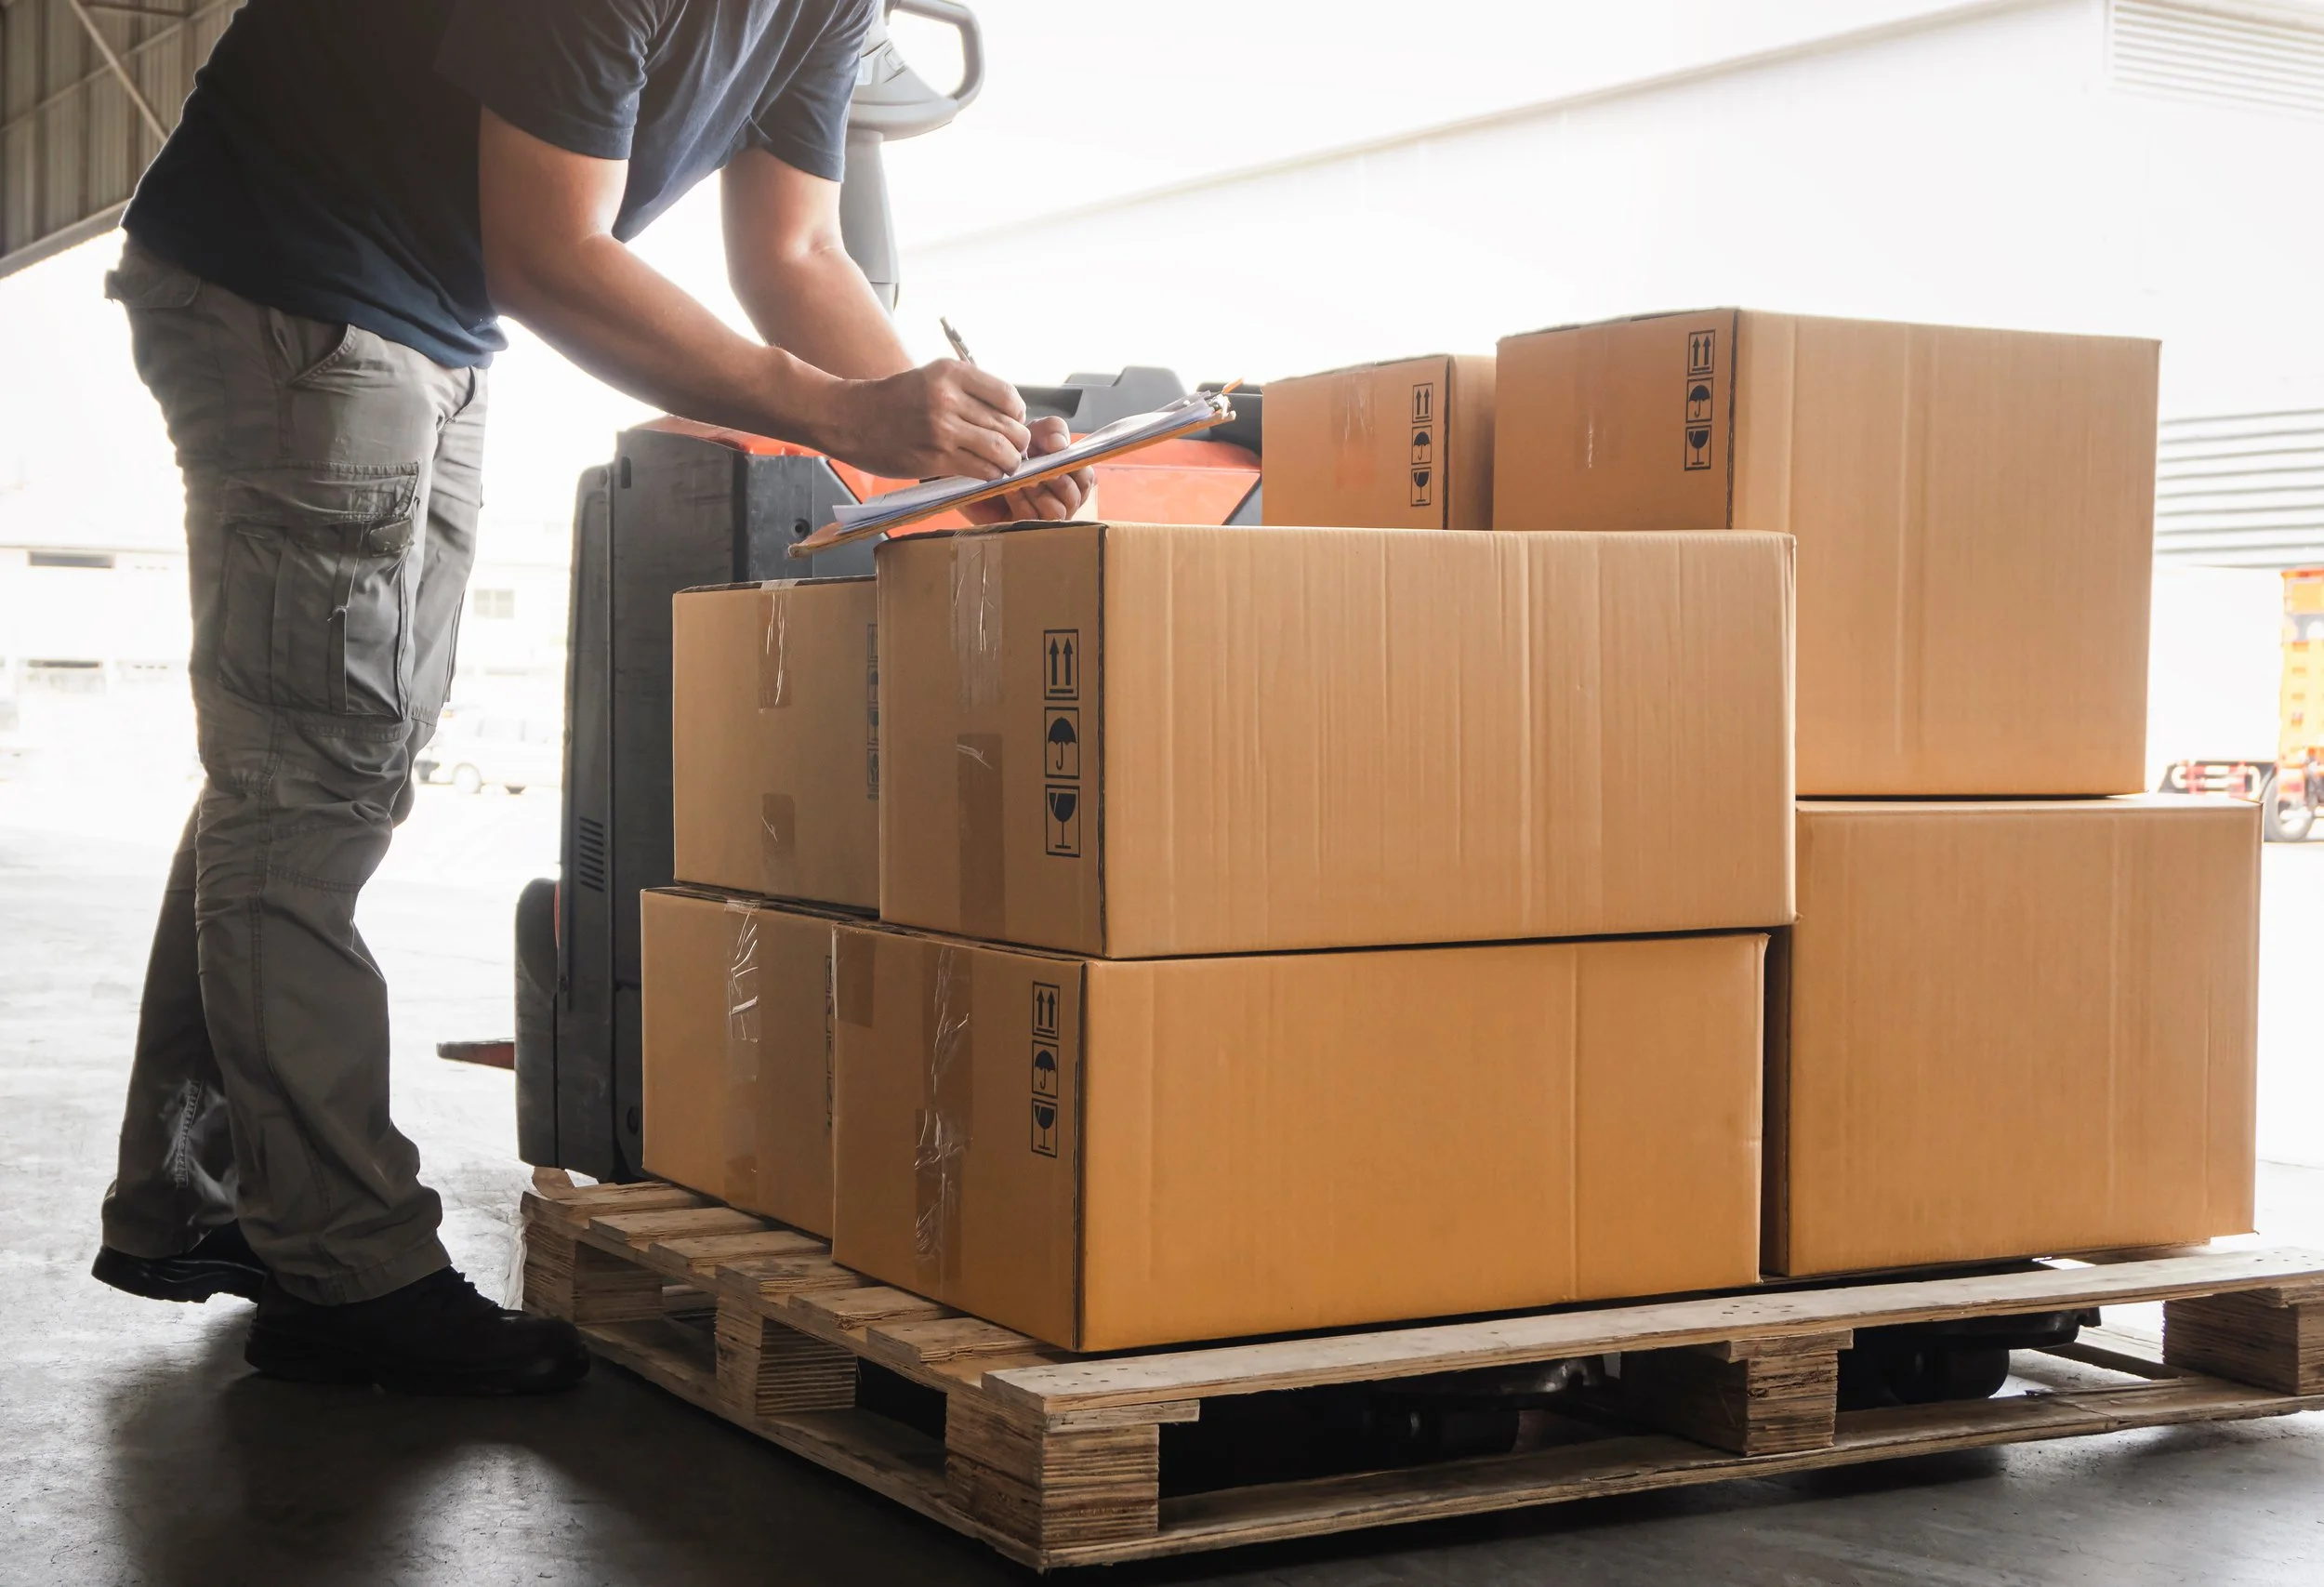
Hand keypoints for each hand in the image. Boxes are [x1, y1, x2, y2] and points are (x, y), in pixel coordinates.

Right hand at [817, 358, 1030, 480]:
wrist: (851, 418)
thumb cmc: (896, 400)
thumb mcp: (932, 378)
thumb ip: (969, 392)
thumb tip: (1011, 416)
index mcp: (952, 373)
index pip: (1008, 396)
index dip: (1018, 415)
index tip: (1012, 423)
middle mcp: (949, 398)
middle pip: (1009, 426)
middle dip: (1017, 442)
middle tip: (1012, 449)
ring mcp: (943, 430)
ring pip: (1000, 451)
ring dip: (1009, 462)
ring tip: (1004, 464)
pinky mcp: (936, 458)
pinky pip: (981, 470)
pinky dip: (991, 474)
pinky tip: (986, 472)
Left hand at [963, 415, 1096, 523]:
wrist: (973, 469)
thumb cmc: (1009, 451)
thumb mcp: (1032, 432)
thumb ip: (1052, 430)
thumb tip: (1061, 444)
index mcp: (1071, 477)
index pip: (1087, 478)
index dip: (1075, 467)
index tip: (1054, 453)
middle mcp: (1063, 500)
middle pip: (1076, 496)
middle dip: (1056, 479)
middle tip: (1036, 468)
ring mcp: (1046, 517)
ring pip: (1059, 510)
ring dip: (1039, 492)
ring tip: (1021, 479)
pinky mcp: (1025, 529)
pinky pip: (1035, 520)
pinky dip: (1023, 503)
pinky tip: (1010, 491)